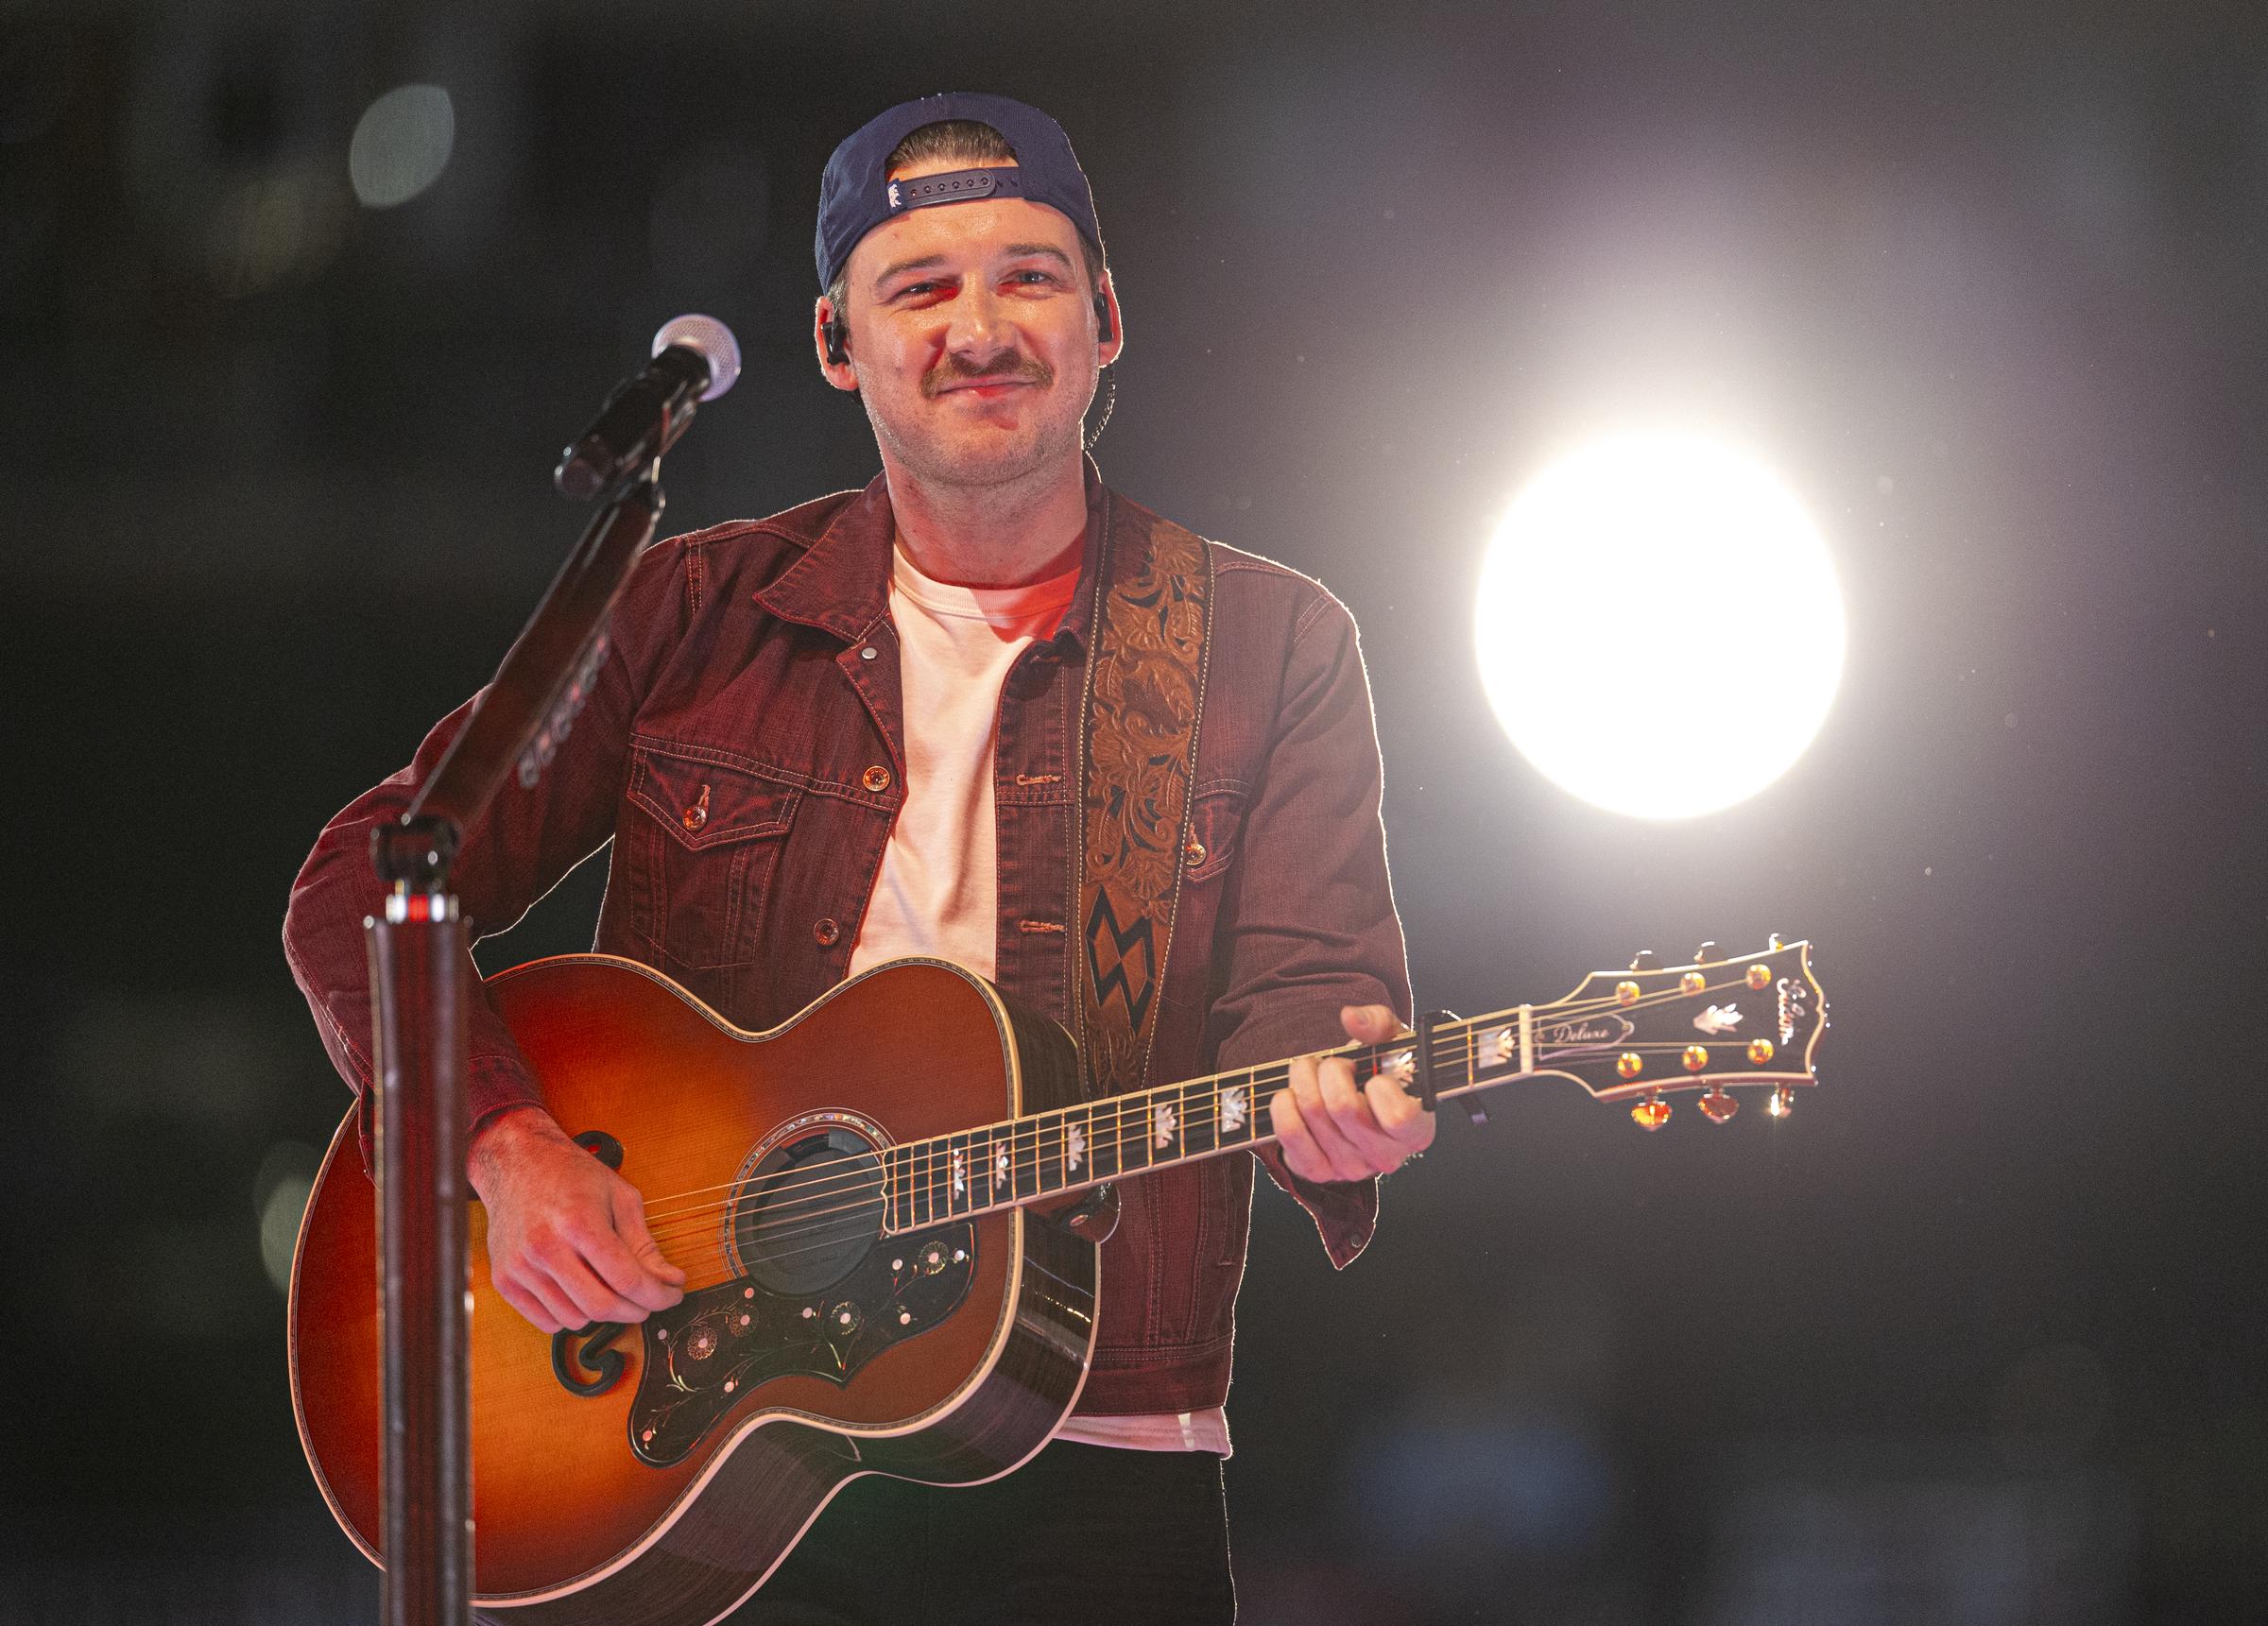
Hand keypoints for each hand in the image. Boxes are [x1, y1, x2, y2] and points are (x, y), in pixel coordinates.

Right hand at [469, 1107, 686, 1334]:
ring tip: (612, 1292)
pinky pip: (546, 1322)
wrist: (515, 1163)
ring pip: (574, 1320)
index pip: (627, 1279)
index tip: (672, 1295)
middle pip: (601, 1307)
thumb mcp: (619, 1196)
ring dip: (603, 1315)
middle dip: (636, 1311)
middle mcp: (546, 1248)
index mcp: (579, 1223)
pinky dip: (571, 1317)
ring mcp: (520, 1268)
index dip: (658, 1295)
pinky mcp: (505, 1281)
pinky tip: (581, 1294)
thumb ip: (644, 1243)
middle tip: (648, 1301)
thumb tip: (670, 1280)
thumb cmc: (570, 1175)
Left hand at [1268, 1004, 1435, 1183]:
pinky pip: (1290, 1134)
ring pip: (1313, 1112)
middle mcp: (1387, 1157)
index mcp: (1416, 1131)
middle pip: (1344, 1107)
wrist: (1354, 1100)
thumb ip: (1379, 1023)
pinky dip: (1283, 1105)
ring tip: (1310, 1071)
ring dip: (1303, 1078)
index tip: (1374, 1075)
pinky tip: (1290, 1095)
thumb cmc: (1379, 1070)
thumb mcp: (1391, 1041)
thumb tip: (1351, 1018)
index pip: (1398, 1117)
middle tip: (1332, 1063)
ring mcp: (1351, 1168)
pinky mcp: (1317, 1171)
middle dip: (1330, 1069)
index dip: (1381, 1087)